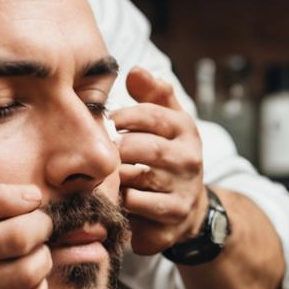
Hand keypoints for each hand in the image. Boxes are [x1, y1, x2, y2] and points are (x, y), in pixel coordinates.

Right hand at [0, 184, 53, 288]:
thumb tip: (31, 197)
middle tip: (37, 229)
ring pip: (30, 284)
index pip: (13, 222)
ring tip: (29, 253)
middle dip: (43, 236)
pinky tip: (17, 276)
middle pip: (26, 253)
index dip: (36, 214)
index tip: (34, 210)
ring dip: (42, 264)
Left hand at [113, 67, 208, 255]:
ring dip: (114, 177)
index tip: (108, 121)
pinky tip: (111, 197)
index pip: (153, 114)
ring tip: (102, 174)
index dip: (124, 115)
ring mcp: (183, 190)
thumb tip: (135, 70)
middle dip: (116, 149)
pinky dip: (119, 201)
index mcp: (185, 130)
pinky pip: (135, 206)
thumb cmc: (166, 155)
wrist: (187, 208)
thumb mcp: (167, 120)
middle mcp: (189, 159)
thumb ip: (152, 94)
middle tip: (98, 151)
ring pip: (136, 179)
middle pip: (143, 148)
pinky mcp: (172, 217)